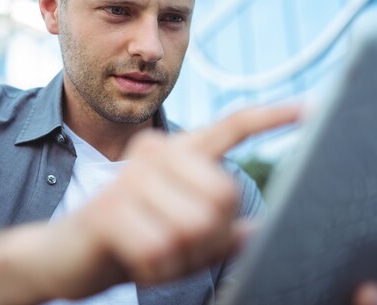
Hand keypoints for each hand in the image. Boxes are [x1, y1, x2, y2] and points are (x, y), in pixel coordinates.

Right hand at [40, 105, 300, 299]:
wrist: (66, 254)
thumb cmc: (133, 240)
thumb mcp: (181, 235)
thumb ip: (219, 230)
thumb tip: (257, 231)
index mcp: (177, 152)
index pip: (231, 126)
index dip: (271, 117)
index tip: (310, 108)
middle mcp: (156, 151)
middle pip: (225, 194)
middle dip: (210, 236)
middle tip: (179, 246)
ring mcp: (131, 176)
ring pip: (196, 226)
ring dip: (182, 257)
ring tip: (155, 251)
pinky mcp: (111, 207)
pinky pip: (163, 249)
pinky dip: (157, 269)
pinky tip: (136, 259)